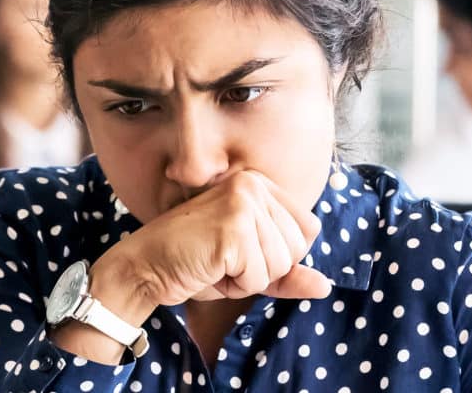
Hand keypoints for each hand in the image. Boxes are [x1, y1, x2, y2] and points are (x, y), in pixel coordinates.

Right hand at [95, 170, 330, 307]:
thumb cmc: (194, 264)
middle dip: (266, 269)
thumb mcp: (248, 268)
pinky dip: (237, 285)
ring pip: (281, 264)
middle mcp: (253, 184)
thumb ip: (288, 274)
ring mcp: (244, 202)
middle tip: (225, 259)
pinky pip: (260, 276)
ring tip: (216, 262)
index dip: (279, 255)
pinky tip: (210, 267)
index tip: (241, 252)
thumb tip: (326, 286)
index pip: (307, 230)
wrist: (146, 267)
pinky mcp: (234, 226)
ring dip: (249, 278)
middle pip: (298, 247)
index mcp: (259, 184)